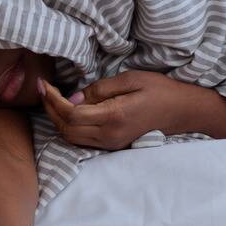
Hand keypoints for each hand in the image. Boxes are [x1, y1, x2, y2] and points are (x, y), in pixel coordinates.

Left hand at [37, 70, 186, 149]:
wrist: (182, 111)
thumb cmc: (159, 90)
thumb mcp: (130, 79)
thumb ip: (99, 89)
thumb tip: (72, 97)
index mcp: (114, 117)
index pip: (70, 113)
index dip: (52, 99)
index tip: (43, 84)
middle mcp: (109, 135)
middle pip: (65, 128)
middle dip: (49, 109)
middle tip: (43, 90)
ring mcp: (111, 144)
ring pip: (70, 137)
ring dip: (57, 119)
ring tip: (52, 99)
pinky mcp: (112, 146)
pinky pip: (81, 140)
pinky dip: (68, 127)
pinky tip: (66, 111)